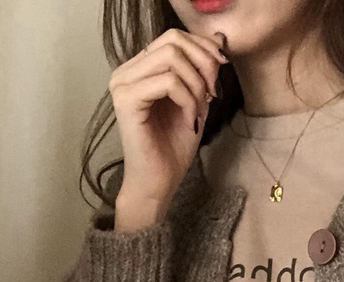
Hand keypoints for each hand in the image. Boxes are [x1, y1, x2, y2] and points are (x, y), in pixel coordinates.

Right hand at [109, 28, 228, 210]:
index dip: (204, 49)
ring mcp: (123, 84)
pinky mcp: (126, 100)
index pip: (174, 37)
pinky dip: (188, 100)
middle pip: (173, 40)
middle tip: (212, 93)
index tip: (220, 74)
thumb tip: (220, 38)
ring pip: (172, 58)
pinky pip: (168, 82)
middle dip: (204, 64)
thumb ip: (203, 72)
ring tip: (199, 112)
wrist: (159, 182)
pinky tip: (190, 121)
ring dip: (196, 86)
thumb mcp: (196, 102)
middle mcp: (127, 71)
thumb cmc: (173, 148)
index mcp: (141, 69)